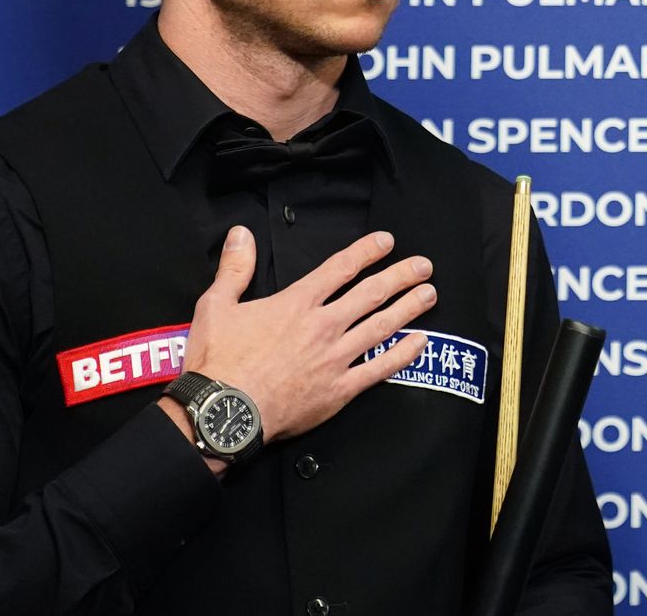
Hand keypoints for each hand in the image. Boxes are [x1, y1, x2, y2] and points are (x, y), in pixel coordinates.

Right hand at [179, 225, 435, 441]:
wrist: (222, 413)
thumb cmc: (216, 361)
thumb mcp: (216, 305)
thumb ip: (234, 268)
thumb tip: (240, 234)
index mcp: (296, 303)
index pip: (341, 268)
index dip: (367, 251)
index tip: (388, 242)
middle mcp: (323, 325)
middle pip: (372, 293)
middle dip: (402, 276)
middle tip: (424, 266)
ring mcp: (335, 357)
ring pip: (382, 326)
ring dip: (409, 308)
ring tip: (430, 294)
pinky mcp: (340, 389)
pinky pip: (380, 368)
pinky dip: (403, 354)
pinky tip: (421, 343)